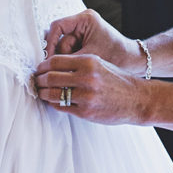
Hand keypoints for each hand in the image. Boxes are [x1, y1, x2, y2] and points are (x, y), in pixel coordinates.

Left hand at [34, 53, 149, 124]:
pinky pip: (62, 107)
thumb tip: (53, 65)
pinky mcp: (86, 112)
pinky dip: (54, 103)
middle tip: (36, 81)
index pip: (56, 60)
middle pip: (52, 77)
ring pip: (54, 94)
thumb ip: (78, 63)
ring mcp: (86, 96)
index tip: (39, 68)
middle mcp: (86, 77)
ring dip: (43, 93)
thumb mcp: (99, 63)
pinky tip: (53, 100)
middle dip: (40, 79)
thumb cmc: (116, 79)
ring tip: (41, 91)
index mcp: (89, 61)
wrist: (135, 98)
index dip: (44, 65)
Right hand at [43, 8, 137, 67]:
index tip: (47, 59)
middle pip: (60, 39)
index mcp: (85, 19)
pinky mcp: (84, 42)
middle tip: (64, 70)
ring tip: (77, 71)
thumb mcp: (90, 56)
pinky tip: (78, 70)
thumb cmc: (117, 55)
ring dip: (68, 61)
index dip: (50, 42)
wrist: (133, 61)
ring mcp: (83, 32)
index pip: (58, 26)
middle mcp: (83, 23)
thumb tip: (49, 67)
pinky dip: (72, 62)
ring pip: (64, 49)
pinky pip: (70, 53)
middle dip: (61, 56)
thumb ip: (69, 60)